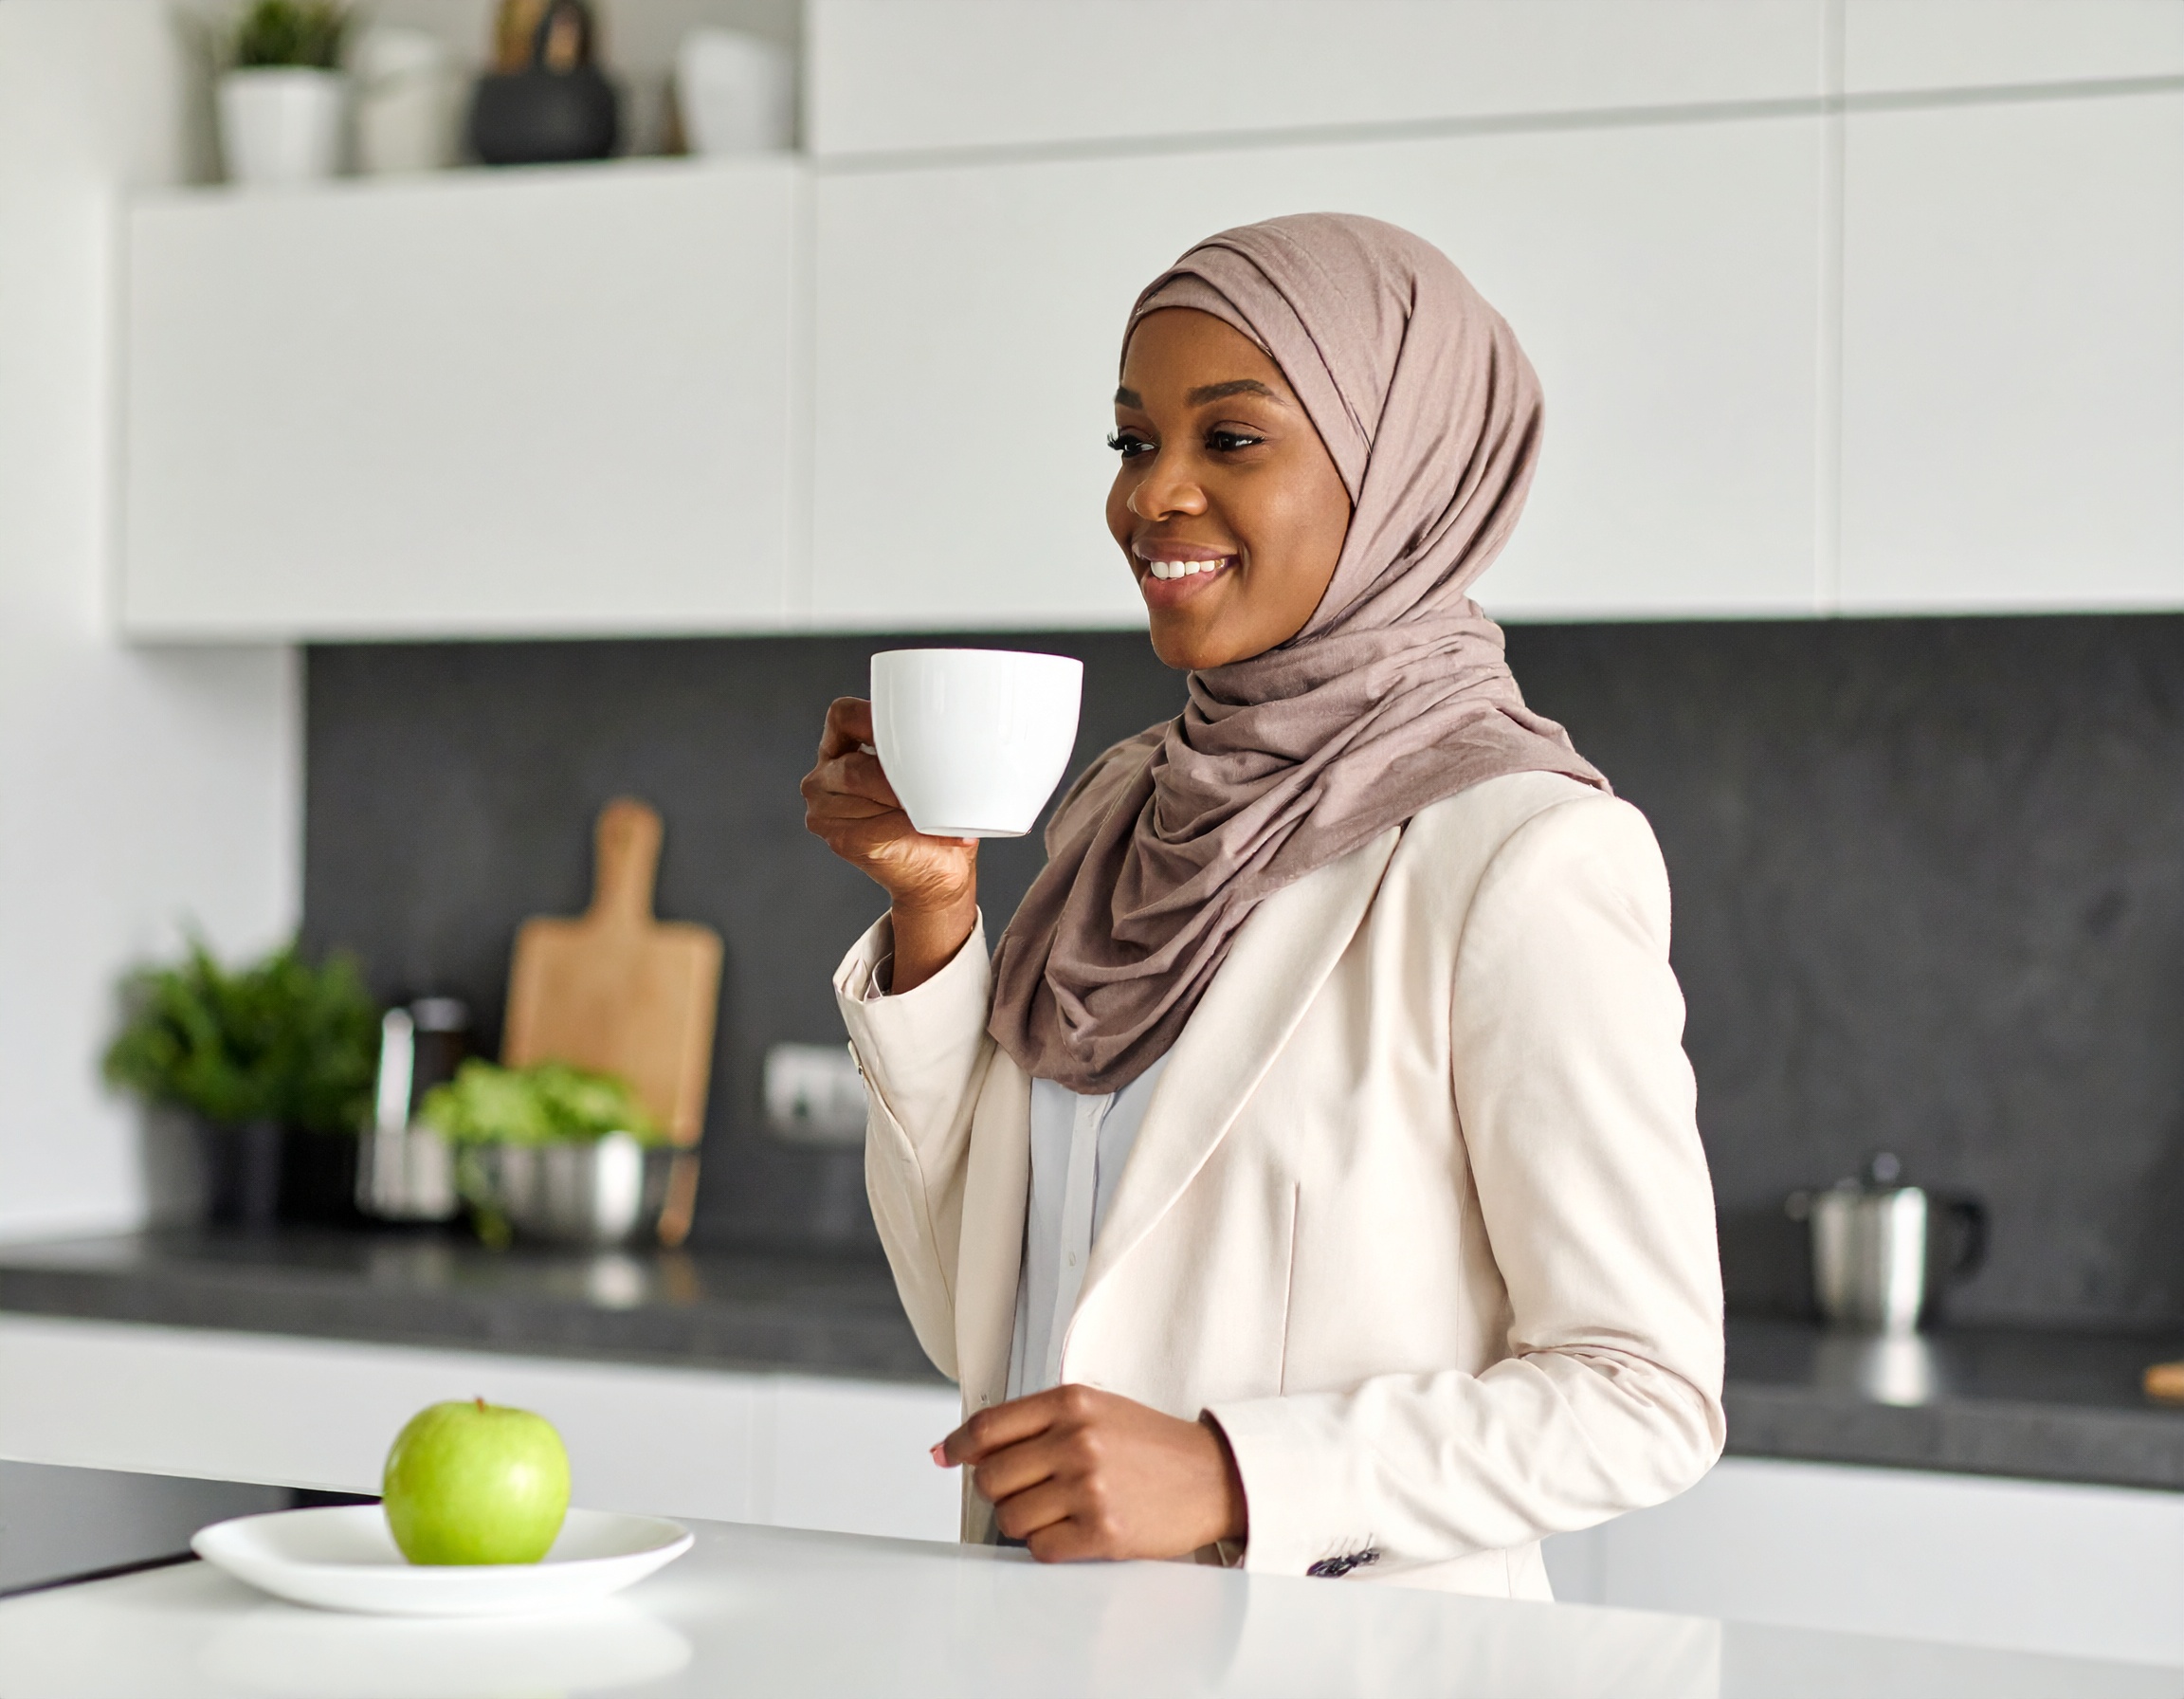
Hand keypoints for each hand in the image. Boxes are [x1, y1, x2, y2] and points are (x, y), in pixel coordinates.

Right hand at [800, 697, 976, 991]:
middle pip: (856, 762)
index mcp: (839, 753)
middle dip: (899, 770)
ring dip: (906, 795)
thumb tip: (960, 723)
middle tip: (936, 778)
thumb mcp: (923, 773)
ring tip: (937, 803)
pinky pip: (876, 824)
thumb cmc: (932, 819)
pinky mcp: (842, 840)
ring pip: (863, 787)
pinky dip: (909, 823)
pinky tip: (934, 827)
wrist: (937, 875)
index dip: (873, 717)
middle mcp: (823, 781)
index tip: (910, 727)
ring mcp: (827, 813)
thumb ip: (922, 747)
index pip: (844, 717)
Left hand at [937, 1385, 1247, 1562]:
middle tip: (1027, 1489)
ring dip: (1024, 1520)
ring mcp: (1089, 1487)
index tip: (947, 1456)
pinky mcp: (1102, 1531)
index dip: (959, 1446)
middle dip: (999, 1489)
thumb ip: (1034, 1423)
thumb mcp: (1096, 1410)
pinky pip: (1040, 1548)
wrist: (1213, 1476)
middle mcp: (1077, 1441)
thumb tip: (959, 1449)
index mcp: (1072, 1403)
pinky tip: (1072, 1530)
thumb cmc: (1150, 1445)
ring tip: (1056, 1510)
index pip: (988, 1427)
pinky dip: (1047, 1545)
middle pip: (991, 1477)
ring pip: (1010, 1517)